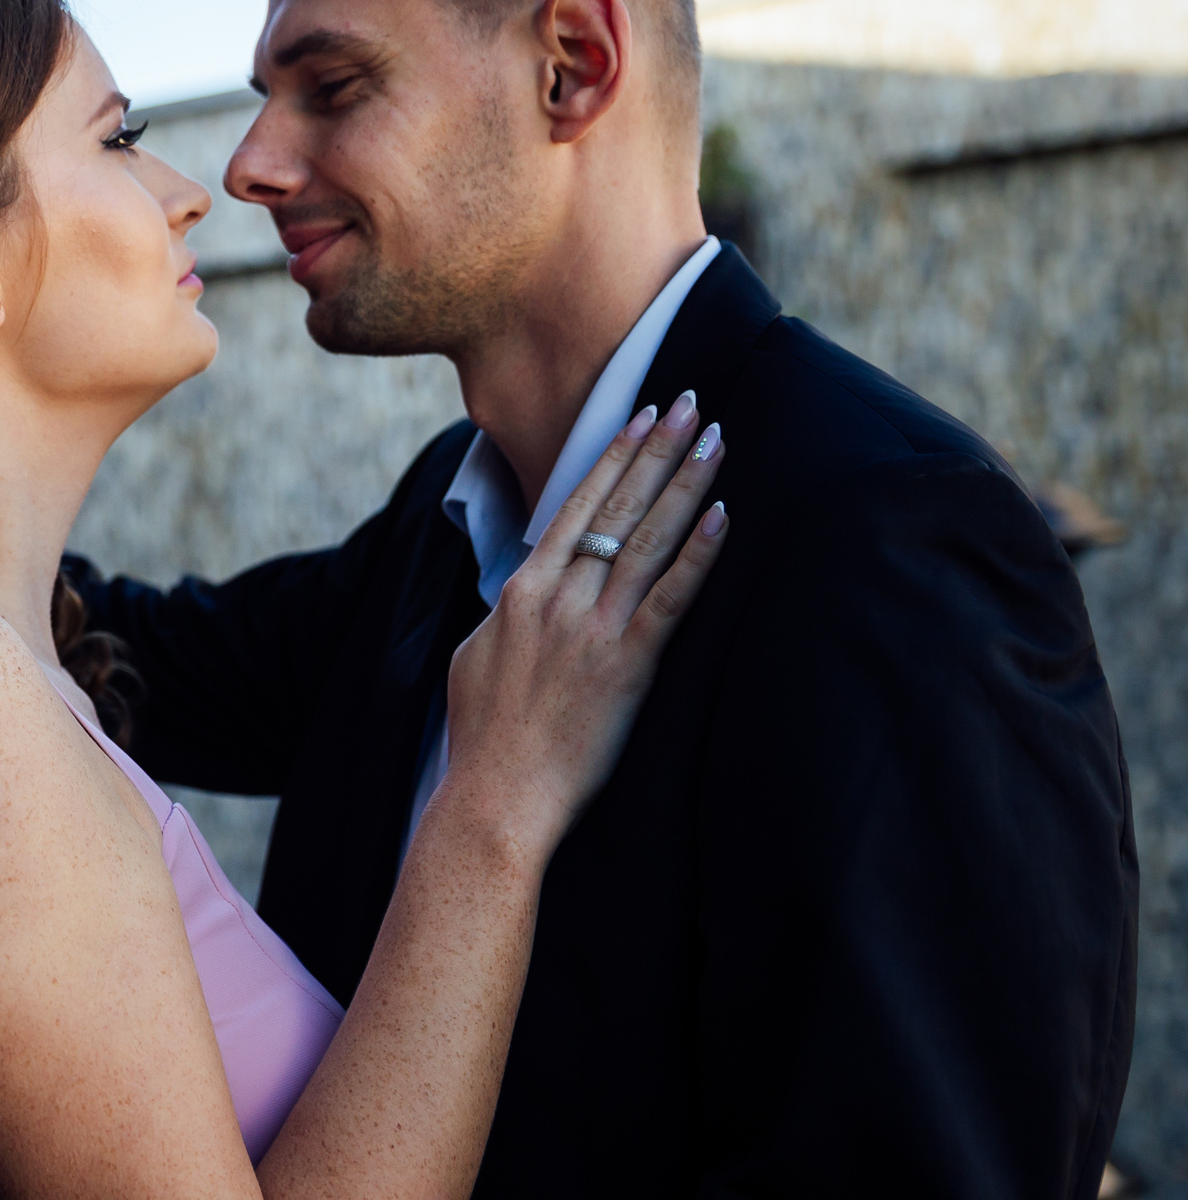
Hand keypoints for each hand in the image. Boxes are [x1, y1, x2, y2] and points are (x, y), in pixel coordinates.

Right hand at [435, 393, 727, 867]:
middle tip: (693, 402)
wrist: (492, 797)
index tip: (640, 417)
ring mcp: (593, 630)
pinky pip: (671, 600)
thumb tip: (518, 594)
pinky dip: (699, 556)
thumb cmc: (482, 739)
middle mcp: (557, 598)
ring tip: (717, 439)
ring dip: (685, 483)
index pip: (573, 506)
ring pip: (648, 540)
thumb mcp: (476, 659)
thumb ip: (504, 618)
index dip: (612, 458)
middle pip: (616, 508)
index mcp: (519, 592)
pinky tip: (724, 518)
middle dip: (656, 449)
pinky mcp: (627, 667)